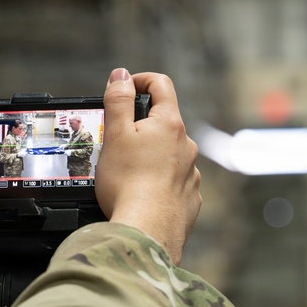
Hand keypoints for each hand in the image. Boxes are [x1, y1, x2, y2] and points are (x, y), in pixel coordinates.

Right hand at [95, 69, 199, 265]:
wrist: (146, 231)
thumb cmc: (128, 183)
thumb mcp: (115, 135)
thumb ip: (119, 101)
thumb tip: (122, 75)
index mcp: (169, 125)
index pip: (161, 85)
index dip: (141, 80)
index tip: (125, 89)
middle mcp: (186, 146)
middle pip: (164, 123)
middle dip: (141, 126)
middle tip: (116, 141)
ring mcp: (191, 173)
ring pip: (170, 154)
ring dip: (151, 155)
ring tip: (127, 173)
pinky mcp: (190, 198)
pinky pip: (174, 182)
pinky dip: (159, 182)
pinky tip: (142, 193)